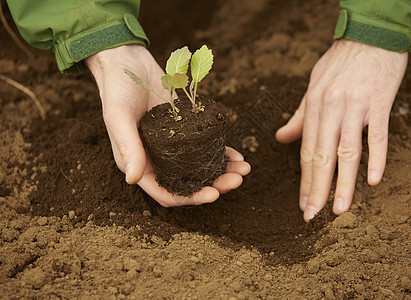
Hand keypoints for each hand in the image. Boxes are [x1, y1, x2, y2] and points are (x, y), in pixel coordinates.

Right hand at [86, 44, 249, 205]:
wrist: (127, 60)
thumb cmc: (117, 88)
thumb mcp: (118, 116)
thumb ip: (128, 147)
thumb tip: (133, 179)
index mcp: (139, 163)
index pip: (166, 192)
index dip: (190, 198)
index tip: (213, 194)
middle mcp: (157, 159)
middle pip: (189, 183)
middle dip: (214, 185)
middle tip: (236, 180)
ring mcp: (173, 145)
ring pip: (200, 166)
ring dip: (222, 170)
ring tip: (244, 168)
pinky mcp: (185, 128)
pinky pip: (205, 145)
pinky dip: (221, 152)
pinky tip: (237, 153)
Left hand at [276, 39, 407, 221]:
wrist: (371, 36)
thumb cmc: (340, 63)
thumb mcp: (313, 86)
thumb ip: (299, 116)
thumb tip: (281, 139)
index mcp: (314, 107)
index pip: (307, 151)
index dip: (304, 180)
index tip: (302, 204)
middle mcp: (331, 109)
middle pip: (322, 156)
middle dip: (315, 189)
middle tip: (311, 216)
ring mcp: (356, 106)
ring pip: (347, 151)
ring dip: (343, 183)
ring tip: (338, 209)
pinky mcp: (380, 102)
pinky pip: (378, 134)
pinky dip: (377, 158)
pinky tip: (373, 180)